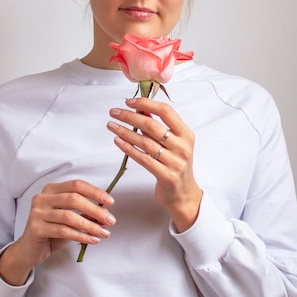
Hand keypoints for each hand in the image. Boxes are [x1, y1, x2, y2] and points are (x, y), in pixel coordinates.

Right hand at [0, 180, 115, 284]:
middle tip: (111, 221)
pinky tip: (92, 240)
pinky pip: (63, 231)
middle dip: (95, 210)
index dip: (95, 192)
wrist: (30, 249)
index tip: (110, 202)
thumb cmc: (52, 231)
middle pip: (74, 198)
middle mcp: (42, 197)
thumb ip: (83, 212)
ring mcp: (37, 212)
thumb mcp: (69, 218)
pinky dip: (81, 236)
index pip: (76, 185)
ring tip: (104, 233)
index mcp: (51, 189)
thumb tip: (105, 213)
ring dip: (90, 225)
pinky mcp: (36, 228)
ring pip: (69, 216)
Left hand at [107, 98, 202, 232]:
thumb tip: (140, 109)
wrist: (183, 194)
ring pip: (145, 142)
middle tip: (114, 112)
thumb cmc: (175, 164)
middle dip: (130, 116)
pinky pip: (143, 159)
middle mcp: (183, 147)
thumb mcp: (173, 143)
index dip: (146, 104)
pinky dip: (128, 148)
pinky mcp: (166, 176)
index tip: (129, 101)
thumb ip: (158, 126)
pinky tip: (117, 141)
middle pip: (152, 126)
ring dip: (125, 131)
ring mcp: (176, 162)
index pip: (166, 111)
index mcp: (186, 134)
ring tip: (111, 125)